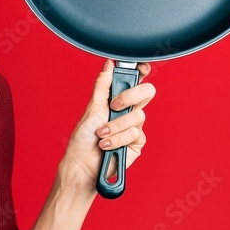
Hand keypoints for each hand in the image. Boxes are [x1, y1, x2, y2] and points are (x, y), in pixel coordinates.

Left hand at [58, 60, 155, 197]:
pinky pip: (135, 133)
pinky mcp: (137, 143)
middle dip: (129, 97)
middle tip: (113, 106)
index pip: (135, 81)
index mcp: (118, 100)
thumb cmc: (83, 139)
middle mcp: (128, 112)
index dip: (142, 71)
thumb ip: (102, 86)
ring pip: (138, 115)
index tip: (141, 68)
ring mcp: (134, 127)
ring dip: (115, 126)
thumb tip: (108, 64)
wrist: (83, 165)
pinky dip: (118, 139)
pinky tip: (107, 145)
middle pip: (147, 92)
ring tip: (101, 134)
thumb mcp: (91, 109)